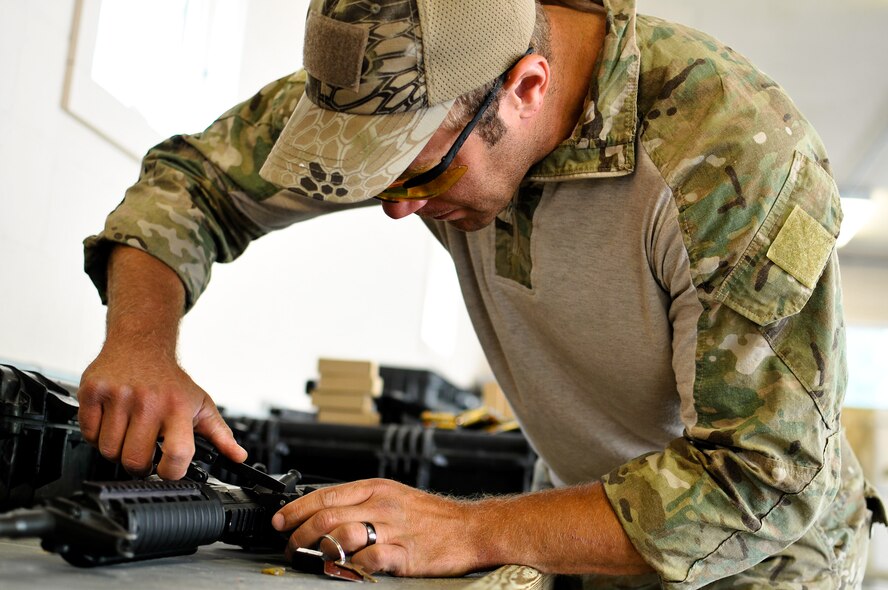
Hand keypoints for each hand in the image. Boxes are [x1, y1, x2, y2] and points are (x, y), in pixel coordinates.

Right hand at [77, 345, 246, 479]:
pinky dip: (97, 435)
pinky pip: (89, 434)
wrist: (142, 344)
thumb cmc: (171, 380)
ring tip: (129, 432)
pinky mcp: (94, 392)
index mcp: (178, 408)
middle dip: (139, 464)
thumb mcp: (201, 405)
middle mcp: (148, 401)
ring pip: (109, 451)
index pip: (176, 454)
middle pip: (134, 460)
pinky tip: (112, 421)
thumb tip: (238, 456)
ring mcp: (119, 396)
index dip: (171, 472)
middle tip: (144, 451)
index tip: (168, 471)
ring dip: (116, 449)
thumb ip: (220, 434)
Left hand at [272, 479, 482, 576]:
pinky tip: (345, 569)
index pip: (324, 495)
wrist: (470, 528)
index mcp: (376, 489)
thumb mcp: (393, 496)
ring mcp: (392, 530)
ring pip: (341, 536)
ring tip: (312, 560)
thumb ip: (361, 502)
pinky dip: (351, 566)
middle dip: (298, 534)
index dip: (295, 509)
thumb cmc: (431, 516)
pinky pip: (368, 559)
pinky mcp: (404, 555)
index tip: (279, 521)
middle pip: (326, 517)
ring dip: (319, 551)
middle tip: (290, 547)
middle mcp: (381, 506)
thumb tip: (323, 511)